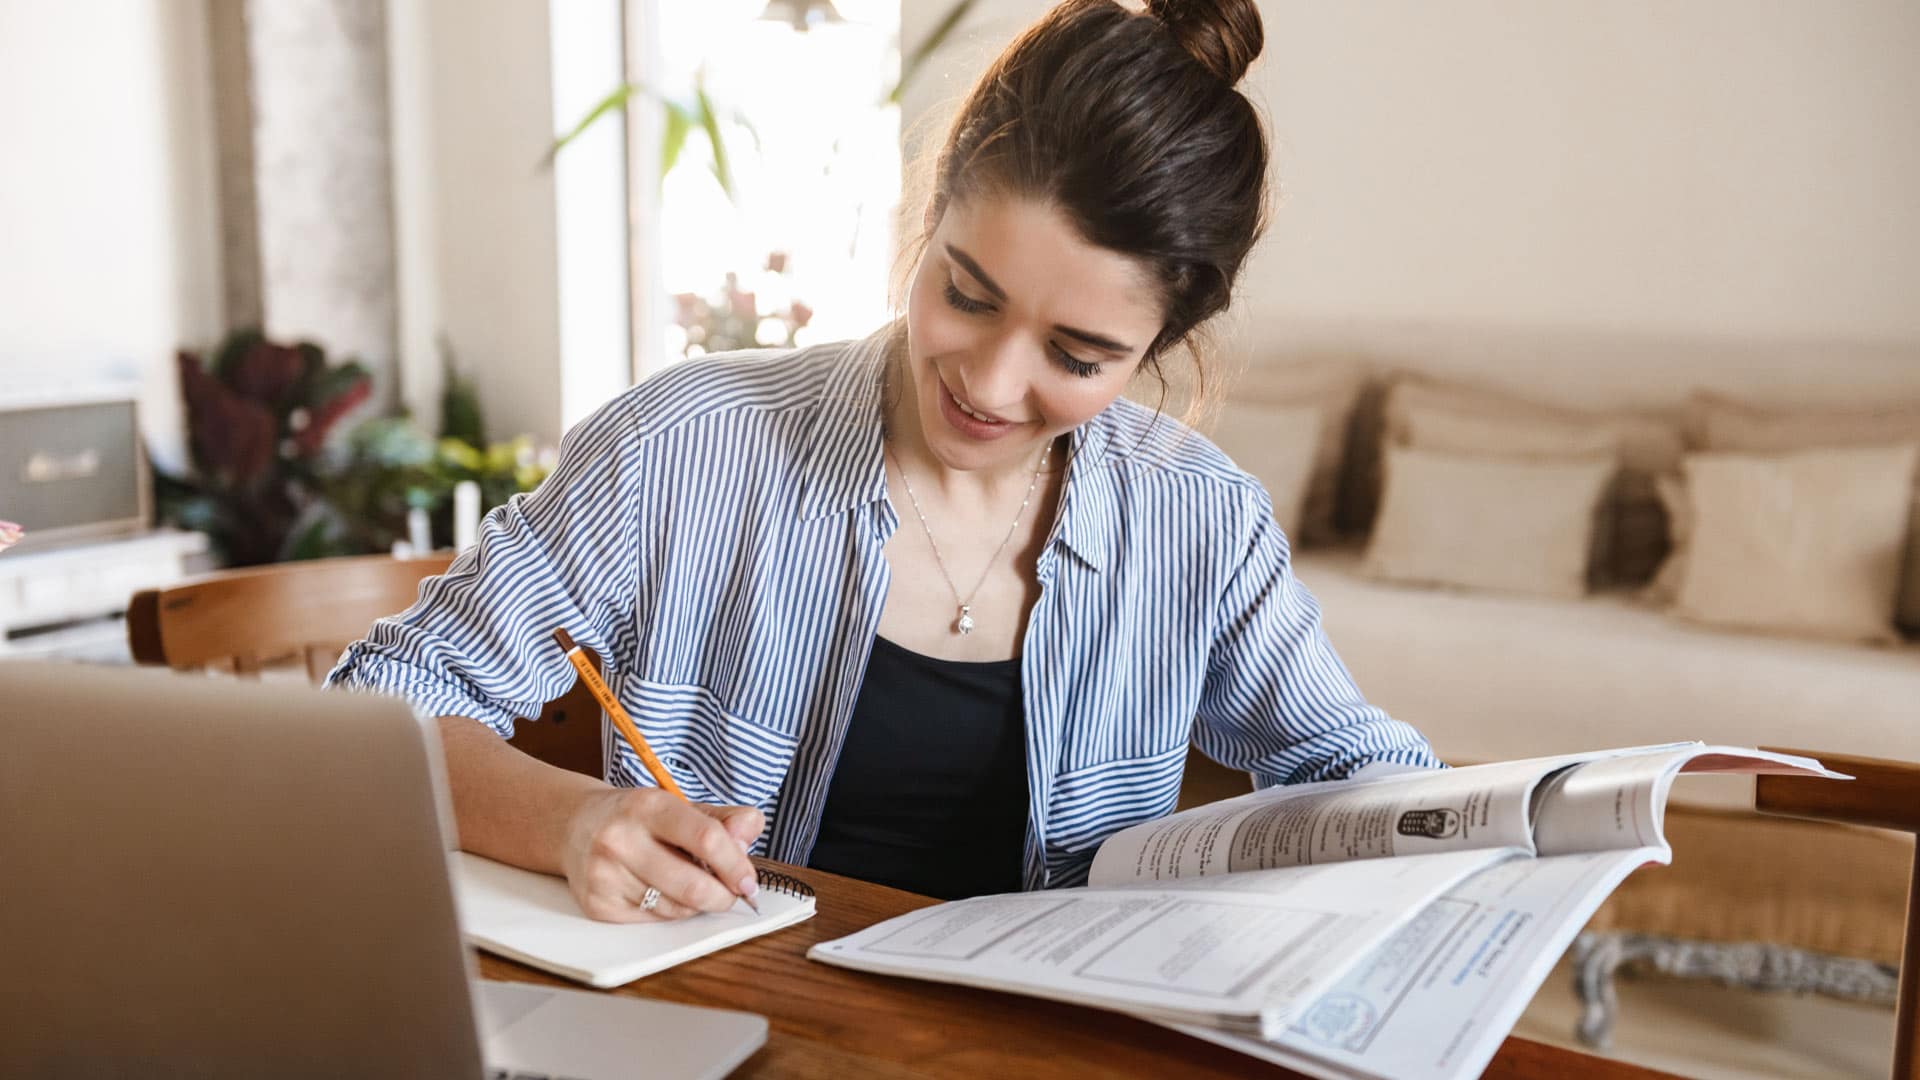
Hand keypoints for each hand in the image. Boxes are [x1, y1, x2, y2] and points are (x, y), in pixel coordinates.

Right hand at [560, 787, 765, 922]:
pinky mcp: (598, 905)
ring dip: (696, 903)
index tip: (749, 881)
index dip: (735, 865)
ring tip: (689, 882)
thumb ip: (724, 819)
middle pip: (692, 885)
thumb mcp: (680, 806)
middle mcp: (621, 839)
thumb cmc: (638, 818)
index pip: (706, 838)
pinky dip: (669, 911)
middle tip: (731, 894)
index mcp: (648, 806)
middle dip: (723, 896)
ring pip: (676, 908)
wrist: (575, 826)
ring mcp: (605, 875)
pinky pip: (654, 920)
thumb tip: (749, 834)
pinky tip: (661, 890)